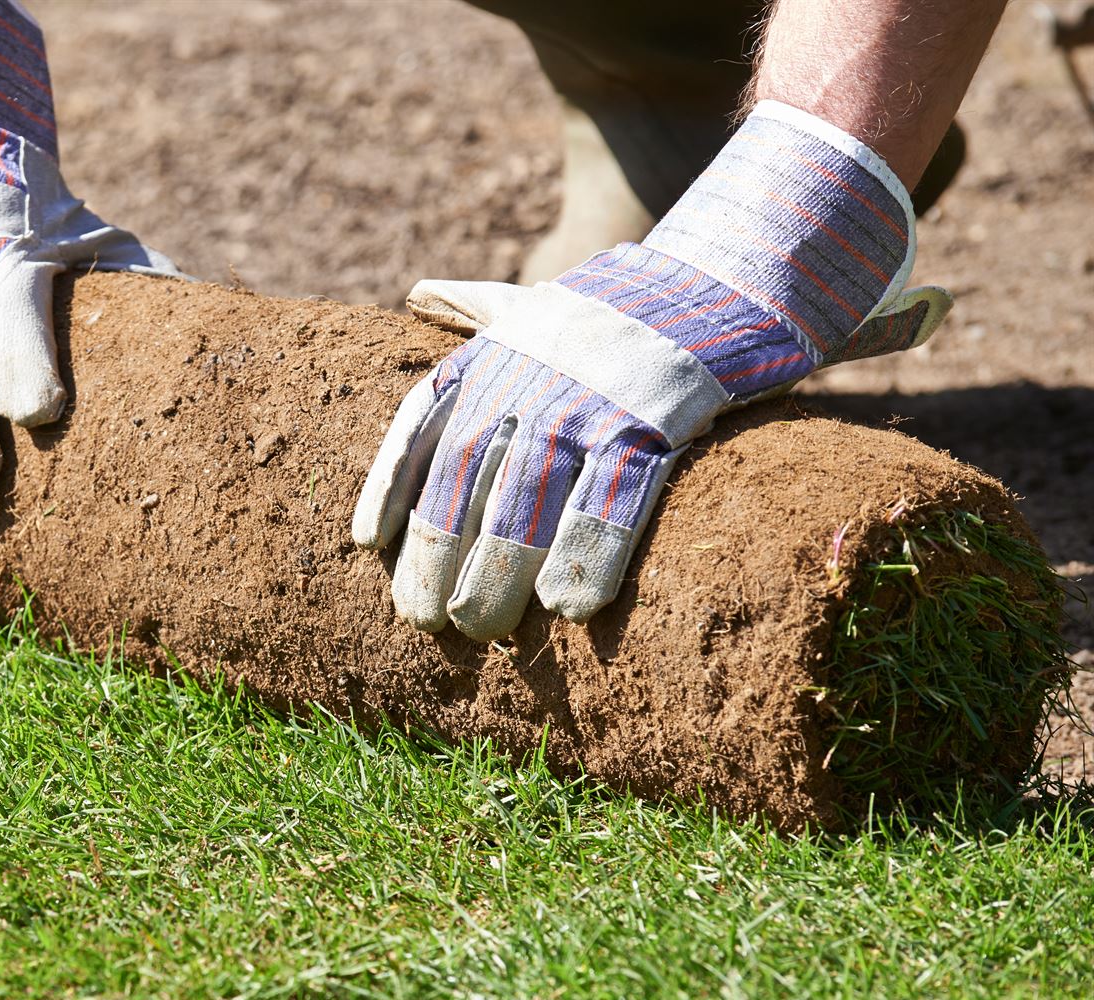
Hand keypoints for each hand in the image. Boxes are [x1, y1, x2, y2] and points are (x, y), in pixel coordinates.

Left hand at [354, 102, 949, 639]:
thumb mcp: (548, 296)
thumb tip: (420, 292)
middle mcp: (533, 369)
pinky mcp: (659, 415)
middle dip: (438, 548)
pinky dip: (590, 552)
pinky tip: (569, 608)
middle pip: (467, 472)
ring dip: (498, 568)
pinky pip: (615, 495)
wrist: (735, 271)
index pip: (423, 417)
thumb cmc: (628, 306)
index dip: (390, 482)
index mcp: (499, 346)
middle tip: (426, 618)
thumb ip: (480, 306)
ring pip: (529, 492)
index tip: (365, 543)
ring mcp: (593, 392)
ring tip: (479, 629)